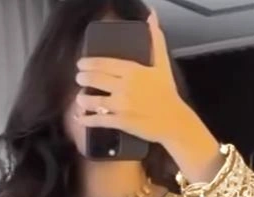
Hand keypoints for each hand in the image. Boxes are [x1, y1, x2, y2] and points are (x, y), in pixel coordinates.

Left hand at [74, 10, 223, 182]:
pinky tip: (81, 118)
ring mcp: (121, 105)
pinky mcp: (120, 122)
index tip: (81, 63)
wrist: (173, 120)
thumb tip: (152, 16)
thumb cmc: (167, 92)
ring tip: (80, 98)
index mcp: (132, 70)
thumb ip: (155, 39)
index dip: (89, 62)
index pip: (104, 63)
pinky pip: (99, 120)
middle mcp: (124, 87)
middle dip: (83, 78)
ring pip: (94, 100)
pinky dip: (87, 120)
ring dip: (83, 99)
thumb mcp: (162, 63)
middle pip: (95, 79)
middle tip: (79, 78)